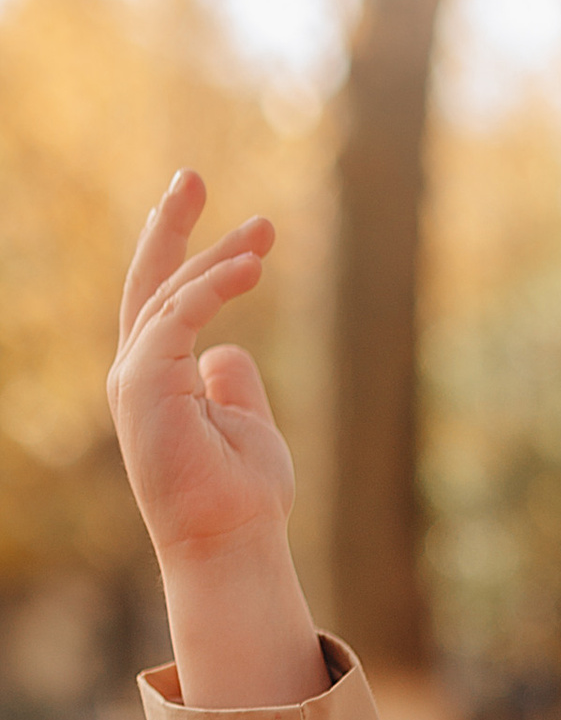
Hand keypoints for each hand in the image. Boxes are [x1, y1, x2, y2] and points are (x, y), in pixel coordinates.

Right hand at [108, 173, 324, 707]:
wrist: (229, 545)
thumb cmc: (242, 499)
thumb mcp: (248, 425)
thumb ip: (233, 381)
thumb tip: (227, 347)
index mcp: (157, 380)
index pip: (165, 304)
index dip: (191, 259)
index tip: (240, 232)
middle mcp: (137, 373)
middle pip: (149, 283)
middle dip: (171, 226)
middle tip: (194, 175)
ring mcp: (135, 378)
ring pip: (171, 295)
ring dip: (215, 255)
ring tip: (264, 230)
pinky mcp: (144, 383)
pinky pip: (179, 315)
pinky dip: (214, 286)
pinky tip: (252, 266)